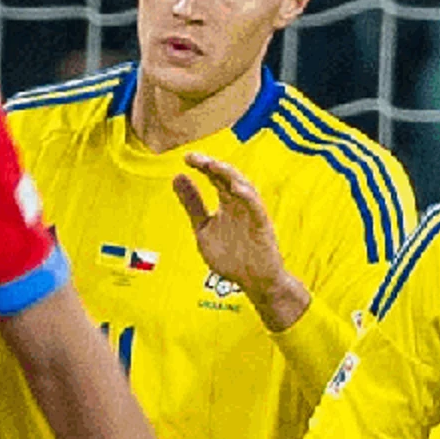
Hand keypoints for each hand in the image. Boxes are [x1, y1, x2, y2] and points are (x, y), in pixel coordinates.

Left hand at [172, 152, 310, 330]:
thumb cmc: (231, 256)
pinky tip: (235, 188)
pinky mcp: (262, 226)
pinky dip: (248, 197)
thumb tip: (177, 177)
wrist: (254, 281)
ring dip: (229, 175)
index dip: (202, 166)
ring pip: (244, 187)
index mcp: (227, 203)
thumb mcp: (203, 228)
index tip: (186, 158)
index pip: (215, 177)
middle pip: (228, 177)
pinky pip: (257, 208)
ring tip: (213, 166)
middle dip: (212, 166)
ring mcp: (252, 214)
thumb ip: (192, 204)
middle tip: (195, 158)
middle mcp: (240, 204)